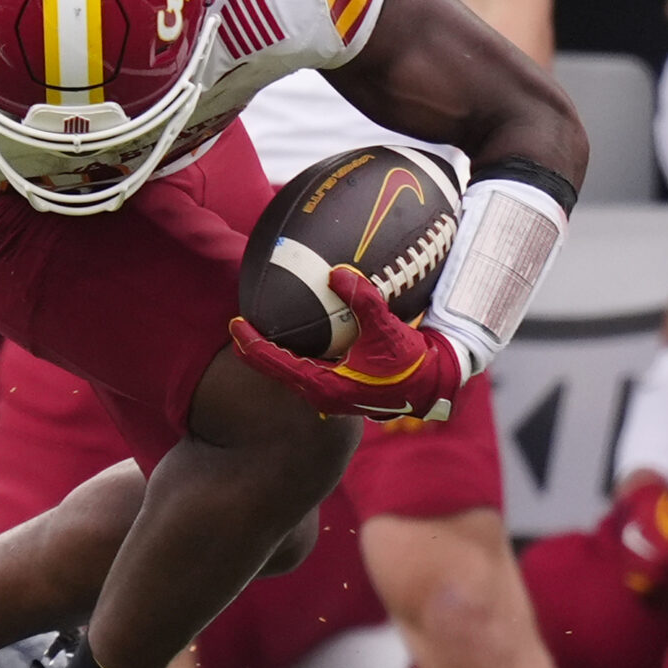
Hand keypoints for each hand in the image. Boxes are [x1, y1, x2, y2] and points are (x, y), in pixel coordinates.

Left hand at [228, 267, 464, 421]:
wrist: (431, 387)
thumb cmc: (409, 364)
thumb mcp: (386, 329)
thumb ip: (362, 299)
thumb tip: (337, 271)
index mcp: (325, 386)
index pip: (277, 364)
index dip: (253, 344)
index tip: (236, 325)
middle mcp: (322, 395)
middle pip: (277, 371)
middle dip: (256, 350)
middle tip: (237, 326)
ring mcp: (330, 395)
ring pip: (291, 373)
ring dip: (274, 354)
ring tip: (260, 332)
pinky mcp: (340, 391)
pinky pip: (308, 372)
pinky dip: (295, 356)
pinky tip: (296, 339)